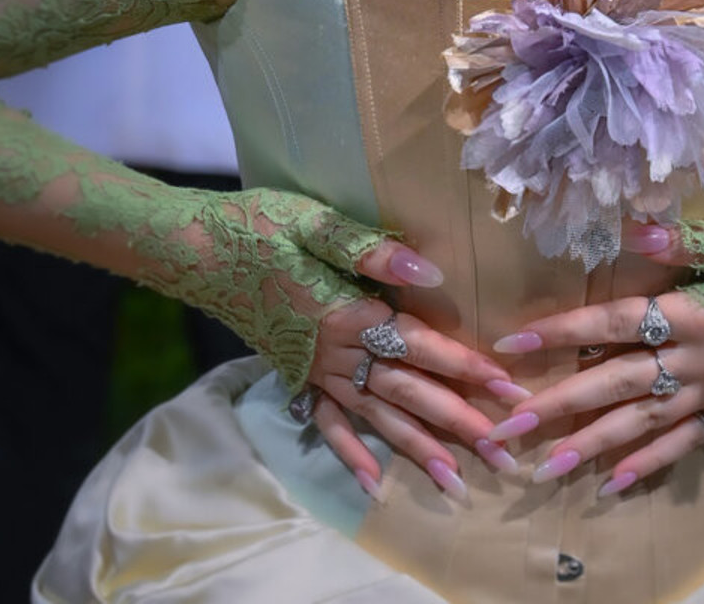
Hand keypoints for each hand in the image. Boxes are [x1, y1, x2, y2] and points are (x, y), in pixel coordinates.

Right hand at [185, 189, 525, 498]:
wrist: (196, 250)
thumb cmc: (259, 226)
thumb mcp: (313, 223)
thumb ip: (371, 251)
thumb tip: (430, 273)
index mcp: (345, 313)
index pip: (417, 346)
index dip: (464, 366)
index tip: (506, 387)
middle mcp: (333, 352)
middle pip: (406, 393)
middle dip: (458, 421)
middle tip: (503, 447)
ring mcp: (314, 369)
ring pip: (375, 416)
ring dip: (417, 448)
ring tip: (457, 478)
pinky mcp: (296, 373)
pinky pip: (326, 422)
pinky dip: (349, 452)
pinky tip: (373, 481)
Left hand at [483, 261, 703, 499]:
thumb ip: (695, 241)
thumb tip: (635, 232)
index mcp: (695, 313)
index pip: (614, 321)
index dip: (563, 331)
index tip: (514, 343)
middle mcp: (696, 361)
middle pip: (615, 384)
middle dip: (558, 406)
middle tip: (508, 429)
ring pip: (641, 424)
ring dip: (591, 447)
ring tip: (546, 468)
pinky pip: (683, 446)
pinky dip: (648, 466)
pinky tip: (612, 483)